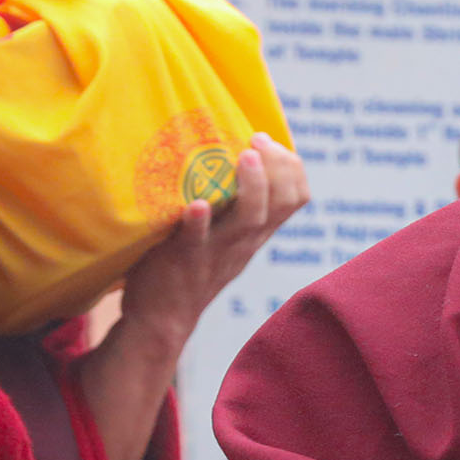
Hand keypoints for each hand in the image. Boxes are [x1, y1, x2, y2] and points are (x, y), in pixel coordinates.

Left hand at [117, 133, 310, 347]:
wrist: (163, 319)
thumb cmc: (192, 268)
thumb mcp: (227, 239)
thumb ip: (235, 208)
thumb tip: (232, 160)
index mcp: (255, 233)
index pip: (296, 197)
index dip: (291, 166)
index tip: (267, 141)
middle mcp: (243, 240)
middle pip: (281, 203)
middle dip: (278, 167)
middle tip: (257, 140)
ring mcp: (216, 250)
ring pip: (250, 219)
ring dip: (252, 187)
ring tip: (246, 156)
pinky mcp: (183, 259)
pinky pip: (196, 240)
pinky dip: (199, 221)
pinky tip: (197, 204)